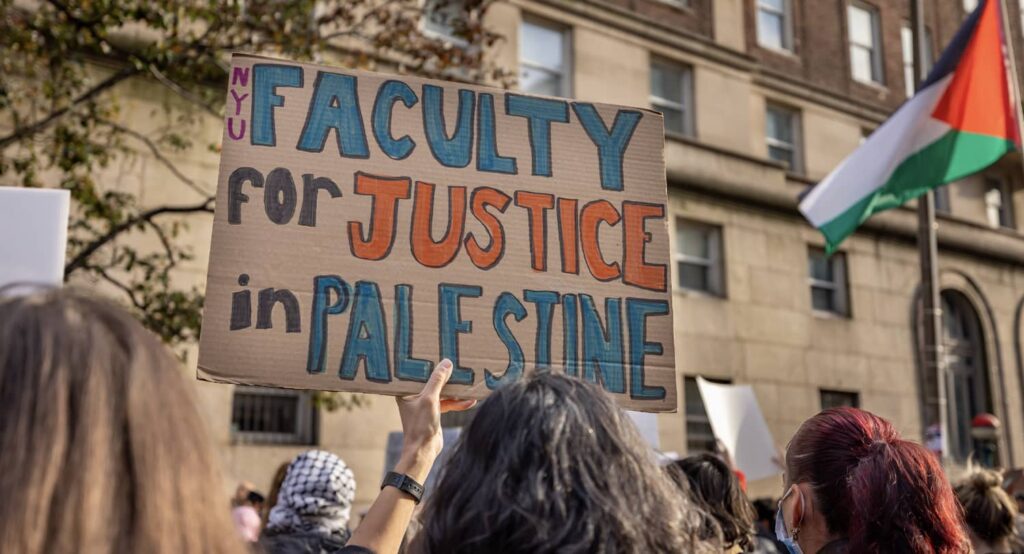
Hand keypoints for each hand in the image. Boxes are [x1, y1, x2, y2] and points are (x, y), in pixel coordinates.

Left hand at [394, 359, 475, 481]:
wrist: (424, 450)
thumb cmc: (420, 425)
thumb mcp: (430, 399)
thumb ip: (438, 380)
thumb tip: (446, 363)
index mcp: (406, 391)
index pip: (417, 372)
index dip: (427, 362)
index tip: (438, 351)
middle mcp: (414, 396)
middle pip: (432, 380)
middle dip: (445, 374)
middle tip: (456, 362)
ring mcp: (425, 404)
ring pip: (442, 391)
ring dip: (455, 389)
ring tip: (468, 381)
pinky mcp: (435, 412)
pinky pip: (448, 403)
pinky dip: (458, 402)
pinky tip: (470, 400)